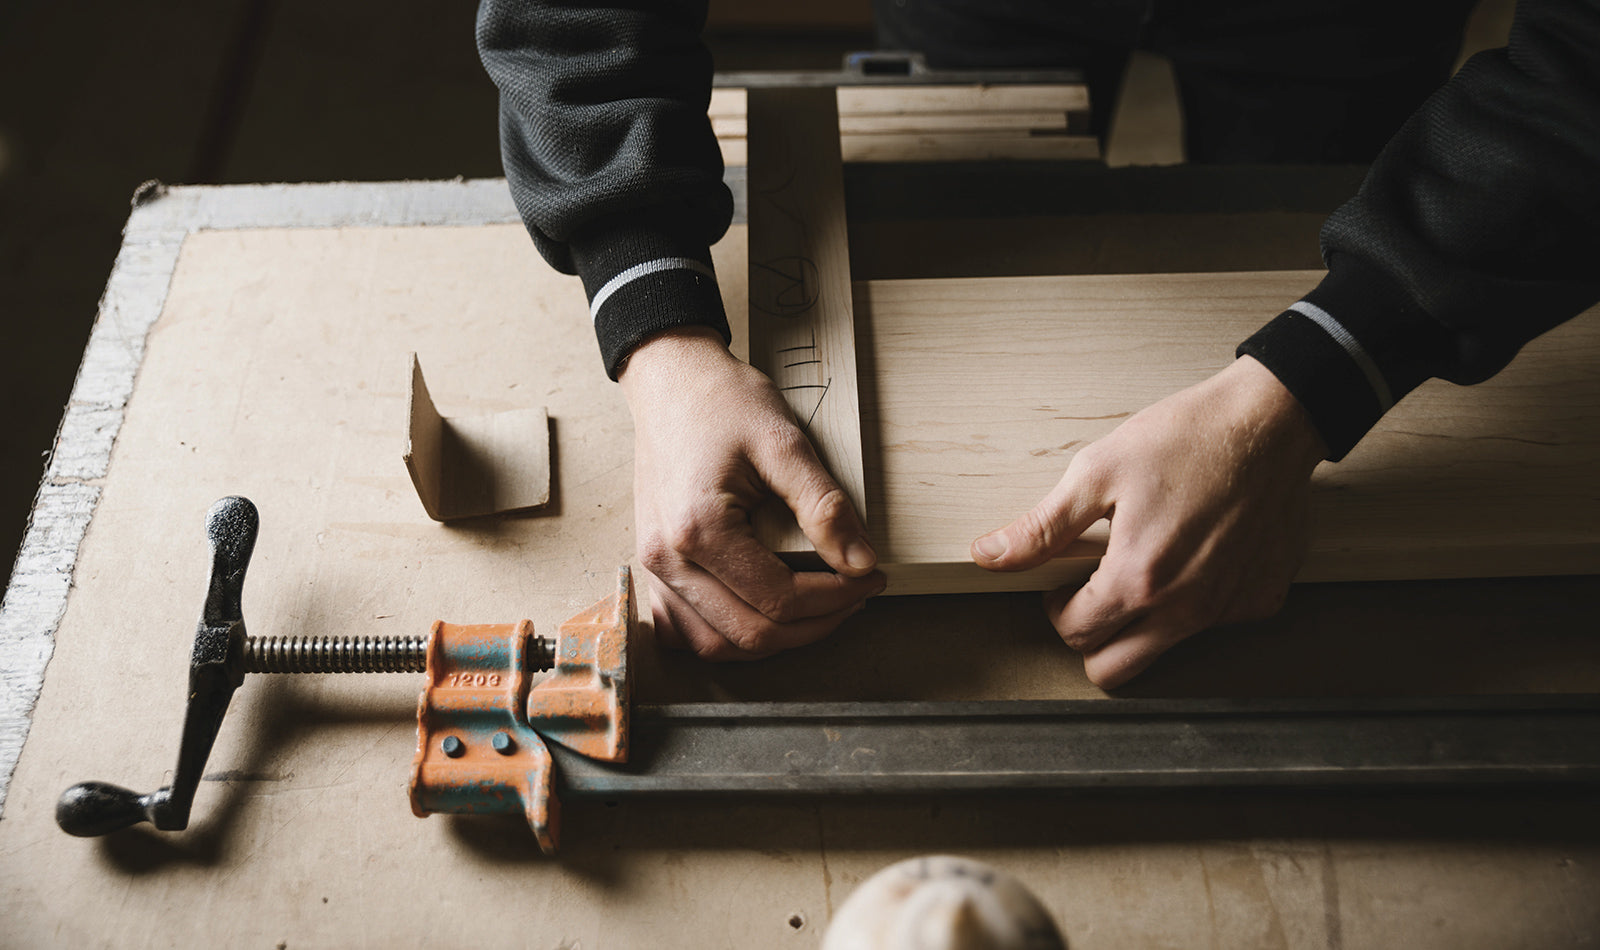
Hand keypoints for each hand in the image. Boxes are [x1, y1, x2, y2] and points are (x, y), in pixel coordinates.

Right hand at [618, 326, 884, 659]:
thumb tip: (861, 562)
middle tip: (855, 594)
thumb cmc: (721, 402)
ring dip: (773, 639)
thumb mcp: (784, 442)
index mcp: (698, 530)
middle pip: (751, 634)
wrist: (671, 381)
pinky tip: (760, 616)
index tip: (871, 577)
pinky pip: (684, 630)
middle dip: (815, 624)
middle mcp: (666, 558)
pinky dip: (726, 636)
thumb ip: (824, 506)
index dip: (837, 597)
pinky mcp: (652, 565)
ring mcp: (652, 566)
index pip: (779, 598)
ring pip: (716, 645)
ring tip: (817, 611)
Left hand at [971, 356, 1327, 687]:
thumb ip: (1041, 527)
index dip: (1057, 608)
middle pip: (1114, 669)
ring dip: (1141, 623)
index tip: (1063, 583)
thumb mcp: (1097, 473)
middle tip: (1093, 591)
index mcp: (1138, 580)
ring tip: (1142, 566)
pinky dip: (1193, 601)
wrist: (1268, 422)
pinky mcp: (1260, 598)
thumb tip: (991, 554)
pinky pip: (1213, 623)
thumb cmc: (1188, 438)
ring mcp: (1228, 609)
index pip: (1075, 635)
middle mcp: (1186, 608)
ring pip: (1163, 652)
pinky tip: (1192, 554)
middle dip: (1092, 637)